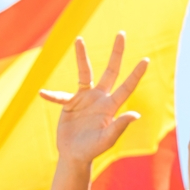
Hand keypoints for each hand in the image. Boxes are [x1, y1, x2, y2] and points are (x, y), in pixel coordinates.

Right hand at [37, 33, 148, 164]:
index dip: (136, 74)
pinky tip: (43, 94)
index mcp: (111, 106)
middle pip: (110, 71)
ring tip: (79, 40)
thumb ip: (119, 126)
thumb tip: (136, 115)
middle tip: (121, 34)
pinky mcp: (70, 103)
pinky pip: (60, 95)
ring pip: (84, 72)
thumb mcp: (107, 139)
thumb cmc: (93, 149)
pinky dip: (52, 95)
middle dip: (116, 53)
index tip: (146, 59)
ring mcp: (85, 99)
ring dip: (81, 57)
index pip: (126, 87)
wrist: (75, 155)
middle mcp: (100, 98)